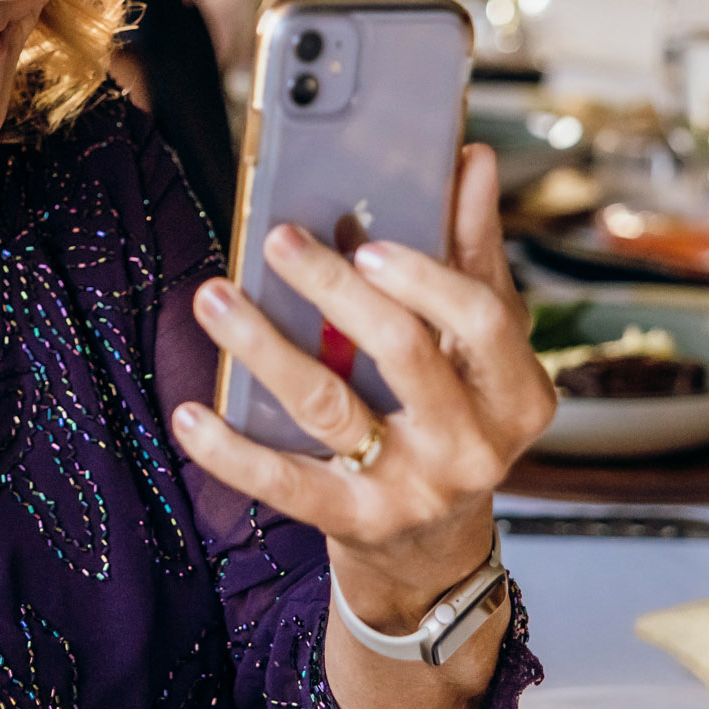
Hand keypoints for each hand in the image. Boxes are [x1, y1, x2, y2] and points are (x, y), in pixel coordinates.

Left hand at [169, 145, 555, 627]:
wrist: (432, 550)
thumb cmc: (454, 419)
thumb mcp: (478, 348)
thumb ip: (473, 254)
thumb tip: (471, 157)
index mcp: (519, 394)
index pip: (483, 321)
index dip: (424, 277)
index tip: (366, 240)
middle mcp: (475, 447)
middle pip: (404, 353)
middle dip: (335, 291)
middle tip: (279, 241)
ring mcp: (415, 491)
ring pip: (331, 407)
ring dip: (264, 346)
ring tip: (213, 297)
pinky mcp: (356, 525)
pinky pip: (286, 483)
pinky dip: (231, 451)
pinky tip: (189, 414)